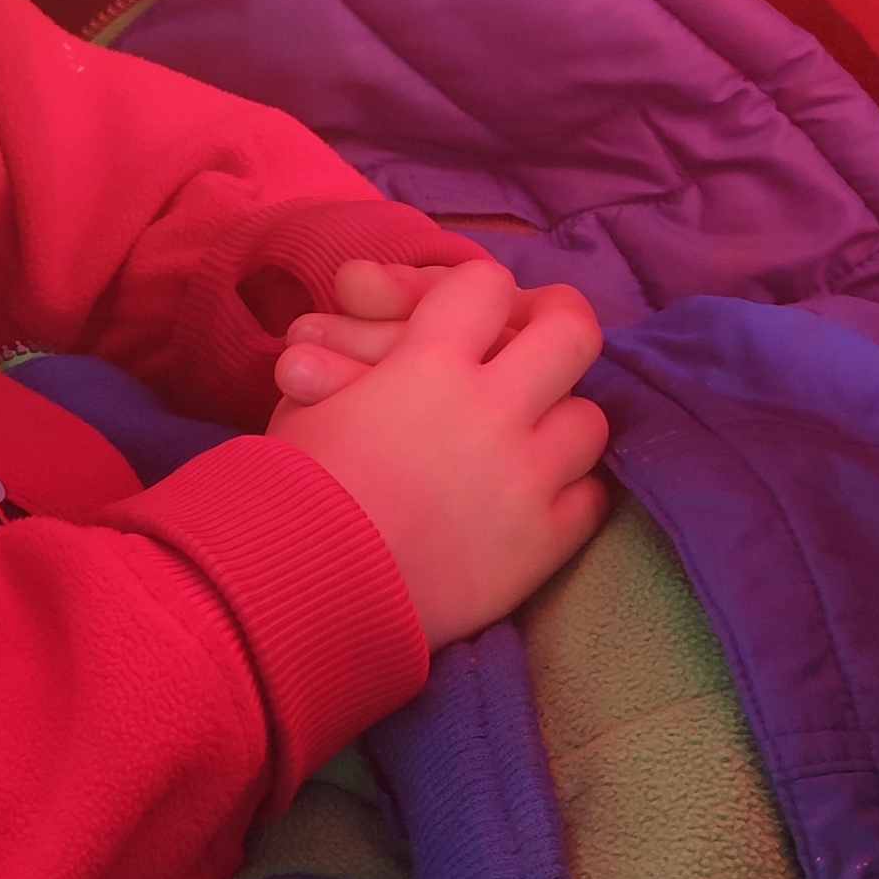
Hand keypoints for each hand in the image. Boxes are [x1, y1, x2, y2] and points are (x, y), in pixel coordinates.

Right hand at [266, 256, 610, 648]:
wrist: (301, 593)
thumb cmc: (287, 492)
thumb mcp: (301, 407)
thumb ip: (339, 366)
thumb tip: (338, 349)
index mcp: (429, 365)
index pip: (486, 285)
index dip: (477, 291)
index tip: (467, 309)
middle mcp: (494, 410)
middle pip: (572, 331)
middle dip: (555, 322)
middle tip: (537, 339)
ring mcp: (528, 479)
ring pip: (589, 420)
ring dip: (560, 419)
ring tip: (530, 433)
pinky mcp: (542, 545)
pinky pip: (590, 499)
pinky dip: (568, 491)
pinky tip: (535, 496)